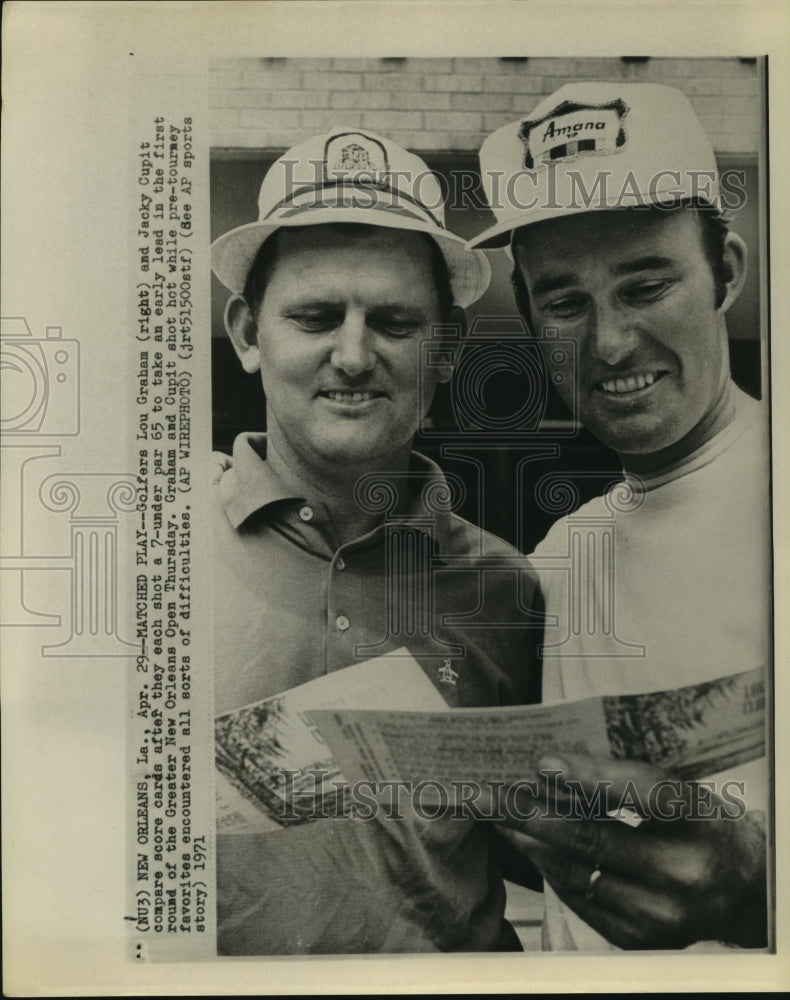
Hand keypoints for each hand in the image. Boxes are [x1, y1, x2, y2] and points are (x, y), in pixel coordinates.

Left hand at [495, 752, 767, 949]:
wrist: (741, 889)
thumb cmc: (701, 826)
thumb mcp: (679, 791)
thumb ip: (623, 781)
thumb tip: (551, 772)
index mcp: (699, 822)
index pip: (641, 793)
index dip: (590, 777)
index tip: (542, 763)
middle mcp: (682, 874)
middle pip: (592, 837)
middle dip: (530, 811)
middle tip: (489, 793)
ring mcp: (660, 914)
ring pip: (576, 870)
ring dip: (529, 839)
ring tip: (498, 815)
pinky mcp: (640, 938)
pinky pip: (579, 897)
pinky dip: (549, 867)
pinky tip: (529, 845)